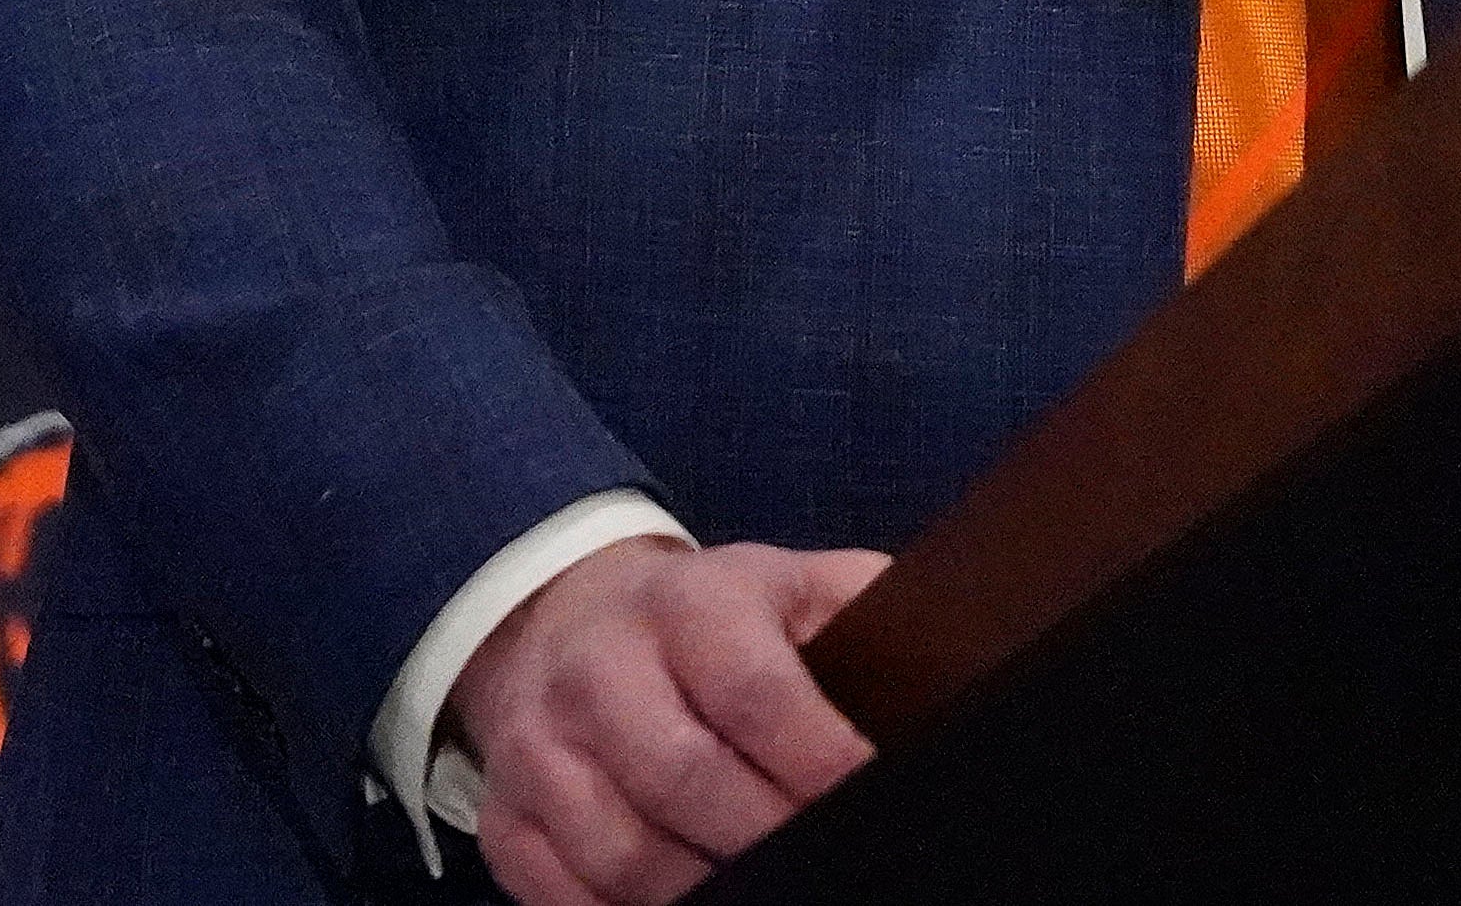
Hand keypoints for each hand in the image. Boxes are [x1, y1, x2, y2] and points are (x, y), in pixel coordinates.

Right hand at [458, 532, 883, 905]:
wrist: (565, 617)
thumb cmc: (711, 621)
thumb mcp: (791, 587)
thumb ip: (867, 612)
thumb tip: (955, 675)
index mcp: (687, 605)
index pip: (755, 692)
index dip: (820, 761)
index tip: (872, 796)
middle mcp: (599, 669)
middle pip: (685, 782)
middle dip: (770, 842)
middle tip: (834, 867)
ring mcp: (540, 745)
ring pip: (623, 856)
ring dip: (703, 892)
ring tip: (769, 893)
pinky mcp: (504, 814)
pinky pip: (562, 898)